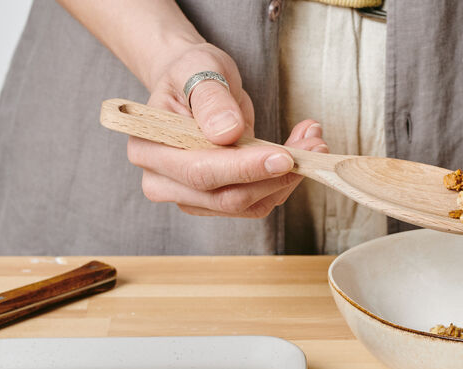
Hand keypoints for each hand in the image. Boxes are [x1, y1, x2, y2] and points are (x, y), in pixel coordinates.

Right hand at [127, 42, 327, 217]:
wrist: (196, 84)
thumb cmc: (193, 73)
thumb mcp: (201, 69)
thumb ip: (211, 99)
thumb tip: (227, 133)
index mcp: (149, 149)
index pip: (199, 171)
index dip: (243, 169)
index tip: (284, 157)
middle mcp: (163, 181)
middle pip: (225, 197)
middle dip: (275, 176)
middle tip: (314, 146)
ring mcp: (189, 197)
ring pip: (247, 205)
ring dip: (286, 179)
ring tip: (311, 141)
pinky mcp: (215, 201)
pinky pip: (256, 202)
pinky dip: (283, 181)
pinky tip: (298, 151)